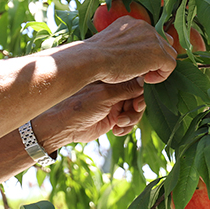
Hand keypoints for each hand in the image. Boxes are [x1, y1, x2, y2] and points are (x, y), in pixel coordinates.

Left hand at [32, 79, 146, 150]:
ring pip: (135, 110)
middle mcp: (114, 90)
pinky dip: (126, 127)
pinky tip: (116, 130)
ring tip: (119, 123)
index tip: (138, 100)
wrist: (65, 126)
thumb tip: (144, 80)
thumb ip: (126, 89)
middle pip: (138, 96)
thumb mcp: (104, 96)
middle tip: (130, 112)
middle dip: (136, 107)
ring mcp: (114, 104)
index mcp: (110, 78)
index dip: (142, 90)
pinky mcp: (113, 118)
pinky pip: (128, 122)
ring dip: (131, 118)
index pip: (134, 80)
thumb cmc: (80, 106)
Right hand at [90, 15, 177, 83]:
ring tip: (143, 77)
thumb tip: (134, 57)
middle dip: (156, 58)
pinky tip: (146, 80)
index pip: (150, 35)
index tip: (136, 63)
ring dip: (158, 67)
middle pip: (163, 42)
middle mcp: (144, 25)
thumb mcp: (110, 44)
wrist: (92, 58)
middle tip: (142, 72)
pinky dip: (161, 75)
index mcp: (131, 22)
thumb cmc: (94, 57)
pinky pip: (170, 65)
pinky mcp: (158, 52)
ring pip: (169, 53)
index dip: (148, 51)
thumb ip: (124, 44)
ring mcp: (153, 37)